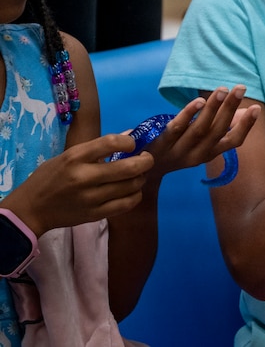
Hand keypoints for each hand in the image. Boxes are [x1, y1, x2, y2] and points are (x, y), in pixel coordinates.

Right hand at [2, 134, 154, 235]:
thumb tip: (130, 135)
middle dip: (145, 161)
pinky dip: (135, 195)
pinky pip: (126, 204)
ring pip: (131, 186)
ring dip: (141, 178)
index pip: (111, 143)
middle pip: (128, 168)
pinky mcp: (95, 215)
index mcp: (75, 158)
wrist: (31, 209)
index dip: (129, 142)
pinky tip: (132, 190)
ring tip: (138, 174)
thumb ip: (98, 148)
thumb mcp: (68, 156)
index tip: (132, 145)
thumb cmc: (50, 177)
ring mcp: (90, 198)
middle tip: (146, 158)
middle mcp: (84, 177)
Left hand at [143, 85, 259, 177]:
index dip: (246, 126)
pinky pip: (177, 128)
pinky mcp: (161, 145)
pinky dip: (188, 114)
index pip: (233, 142)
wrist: (140, 172)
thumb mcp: (199, 142)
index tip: (257, 108)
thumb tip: (243, 112)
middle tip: (241, 88)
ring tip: (223, 90)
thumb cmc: (174, 150)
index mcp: (209, 153)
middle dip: (231, 108)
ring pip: (200, 129)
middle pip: (218, 131)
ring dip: (213, 109)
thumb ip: (220, 127)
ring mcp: (179, 151)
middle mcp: (197, 155)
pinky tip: (198, 101)